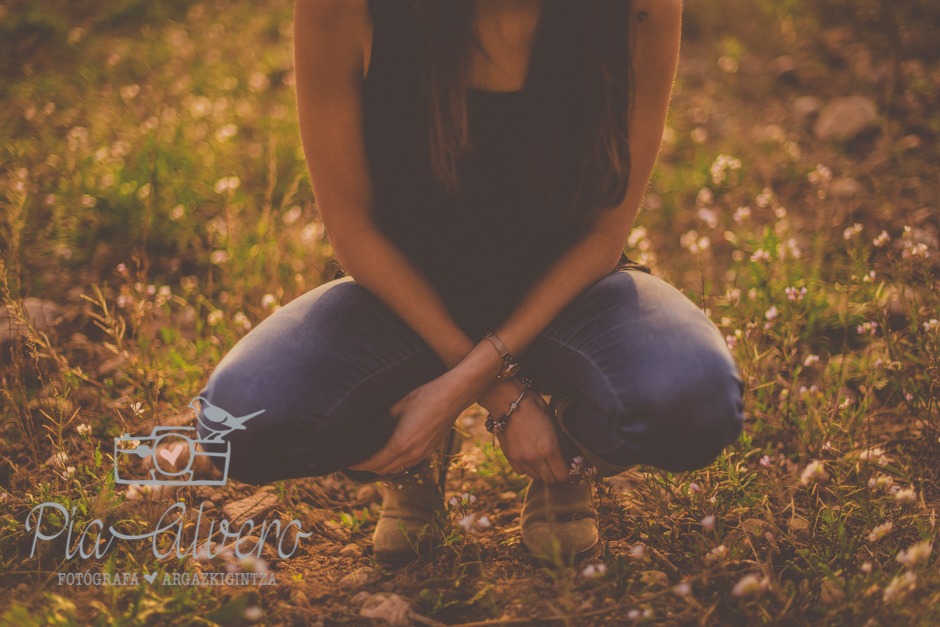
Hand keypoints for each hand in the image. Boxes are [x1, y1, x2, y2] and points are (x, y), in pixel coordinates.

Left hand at [347, 375, 464, 475]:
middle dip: (368, 468)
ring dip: (384, 466)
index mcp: (401, 443)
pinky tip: (393, 451)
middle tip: (357, 461)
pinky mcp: (430, 450)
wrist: (453, 395)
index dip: (359, 466)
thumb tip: (375, 432)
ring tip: (373, 457)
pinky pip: (409, 463)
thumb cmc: (424, 396)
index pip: (374, 463)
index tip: (349, 464)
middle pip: (384, 470)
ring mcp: (423, 454)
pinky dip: (397, 462)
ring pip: (397, 469)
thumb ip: (383, 422)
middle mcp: (412, 454)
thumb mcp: (397, 406)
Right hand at [483, 381, 570, 482]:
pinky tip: (529, 456)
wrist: (508, 401)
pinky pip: (522, 472)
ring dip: (542, 471)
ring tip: (543, 459)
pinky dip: (527, 468)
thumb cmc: (534, 407)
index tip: (570, 469)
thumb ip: (562, 443)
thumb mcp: (554, 422)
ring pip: (536, 477)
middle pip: (550, 480)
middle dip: (556, 474)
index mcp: (550, 448)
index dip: (569, 474)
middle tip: (557, 465)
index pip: (563, 475)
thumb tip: (570, 457)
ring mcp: (521, 459)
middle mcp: (535, 457)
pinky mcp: (510, 457)